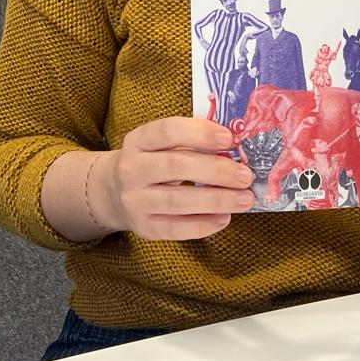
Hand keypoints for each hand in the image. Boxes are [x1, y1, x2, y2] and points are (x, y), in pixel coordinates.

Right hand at [94, 116, 255, 240]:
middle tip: (245, 175)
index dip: (200, 133)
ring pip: (177, 201)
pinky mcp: (143, 227)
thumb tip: (235, 147)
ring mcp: (135, 200)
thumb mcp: (159, 145)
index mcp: (138, 140)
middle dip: (216, 170)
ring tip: (244, 199)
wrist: (113, 193)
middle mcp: (131, 169)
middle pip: (175, 166)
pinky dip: (203, 224)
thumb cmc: (151, 162)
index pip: (168, 131)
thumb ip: (191, 142)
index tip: (229, 138)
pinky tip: (224, 218)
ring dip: (216, 200)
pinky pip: (175, 229)